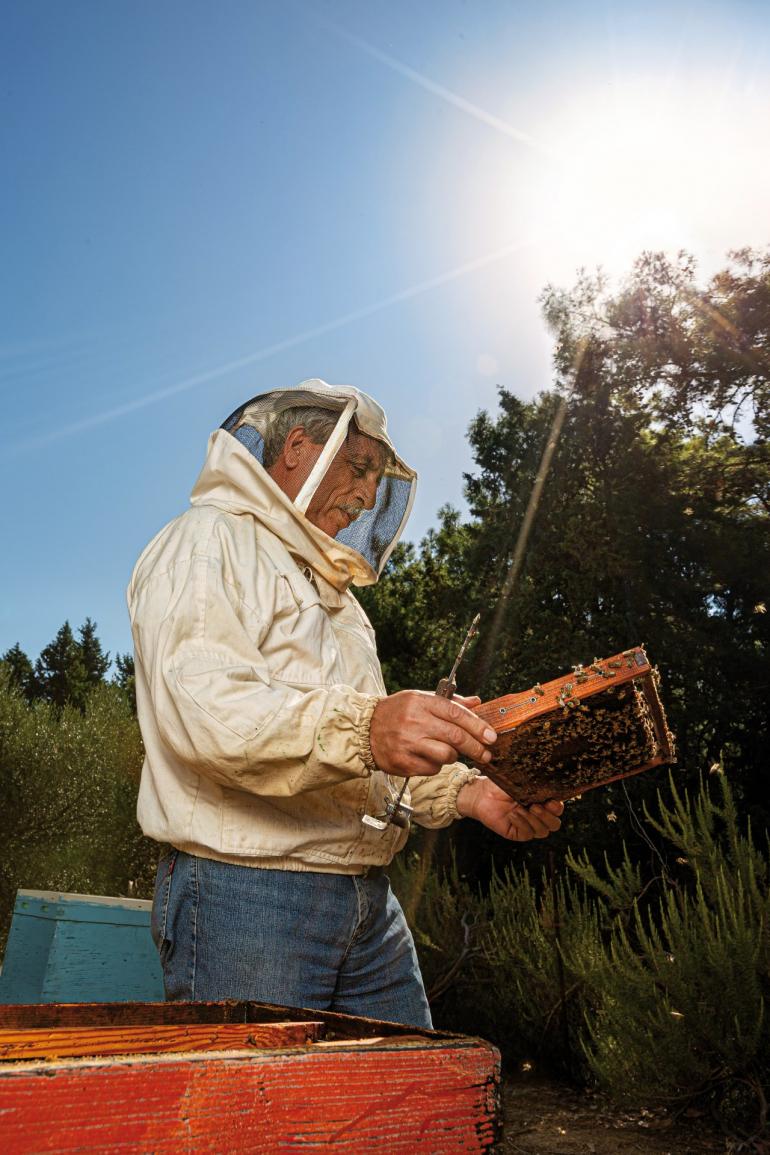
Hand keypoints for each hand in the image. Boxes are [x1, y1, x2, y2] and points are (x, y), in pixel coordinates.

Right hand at [368, 692, 497, 777]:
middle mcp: (415, 722)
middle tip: (486, 753)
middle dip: (476, 747)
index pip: (456, 714)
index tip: (491, 736)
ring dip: (453, 756)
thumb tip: (477, 703)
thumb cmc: (397, 712)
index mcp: (420, 702)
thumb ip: (450, 702)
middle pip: (455, 737)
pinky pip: (432, 768)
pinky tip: (429, 757)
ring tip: (447, 751)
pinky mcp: (404, 762)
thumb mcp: (421, 699)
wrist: (364, 730)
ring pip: (446, 755)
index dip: (478, 726)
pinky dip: (436, 764)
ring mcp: (408, 743)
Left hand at [456, 777, 563, 840]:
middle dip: (548, 816)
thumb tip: (550, 781)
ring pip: (543, 831)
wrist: (482, 793)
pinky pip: (527, 834)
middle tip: (536, 806)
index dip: (558, 807)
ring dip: (534, 820)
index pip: (558, 809)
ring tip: (521, 809)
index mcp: (543, 802)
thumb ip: (536, 783)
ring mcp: (529, 826)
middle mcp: (538, 816)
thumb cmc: (502, 785)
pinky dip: (521, 823)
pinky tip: (513, 814)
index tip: (552, 801)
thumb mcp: (521, 782)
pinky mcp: (517, 833)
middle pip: (555, 824)